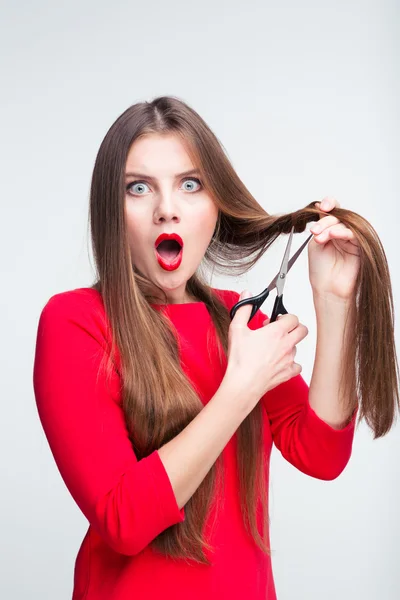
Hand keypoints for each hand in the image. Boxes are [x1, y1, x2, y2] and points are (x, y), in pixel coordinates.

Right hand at [225, 290, 308, 404]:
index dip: (285, 317)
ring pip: (297, 347)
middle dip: (294, 328)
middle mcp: (287, 345)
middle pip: (303, 330)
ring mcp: (289, 359)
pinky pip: (296, 366)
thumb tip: (247, 295)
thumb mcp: (237, 329)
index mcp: (277, 332)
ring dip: (289, 345)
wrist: (243, 384)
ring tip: (273, 349)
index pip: (293, 318)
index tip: (275, 321)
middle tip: (280, 331)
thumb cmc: (240, 360)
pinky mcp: (289, 373)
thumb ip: (243, 309)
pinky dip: (290, 363)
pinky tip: (279, 363)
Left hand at [308, 197, 360, 300]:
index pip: (333, 210)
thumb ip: (319, 226)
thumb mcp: (315, 242)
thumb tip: (319, 206)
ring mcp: (351, 239)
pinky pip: (354, 234)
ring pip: (345, 223)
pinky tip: (332, 235)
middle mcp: (342, 232)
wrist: (327, 288)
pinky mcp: (360, 246)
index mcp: (331, 229)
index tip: (320, 207)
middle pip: (338, 216)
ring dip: (330, 228)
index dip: (329, 204)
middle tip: (315, 232)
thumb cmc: (320, 269)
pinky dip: (342, 232)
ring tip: (320, 239)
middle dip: (324, 221)